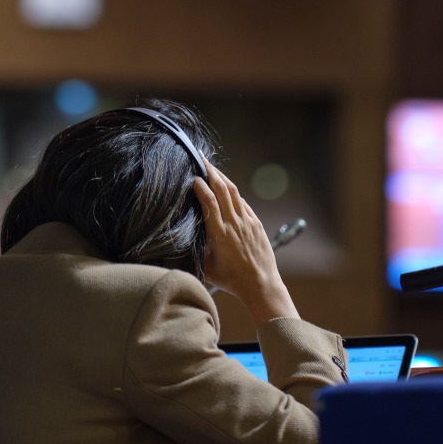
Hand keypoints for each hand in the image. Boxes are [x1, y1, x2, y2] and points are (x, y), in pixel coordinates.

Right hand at [192, 164, 299, 323]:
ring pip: (234, 192)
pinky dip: (233, 192)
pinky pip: (243, 203)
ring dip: (222, 177)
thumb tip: (182, 237)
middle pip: (223, 190)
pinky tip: (226, 188)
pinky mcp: (257, 224)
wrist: (260, 284)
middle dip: (211, 171)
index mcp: (220, 234)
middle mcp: (235, 224)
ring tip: (212, 167)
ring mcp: (248, 222)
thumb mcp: (207, 267)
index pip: (210, 202)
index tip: (192, 177)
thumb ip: (196, 249)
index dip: (201, 187)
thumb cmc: (230, 280)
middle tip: (201, 158)